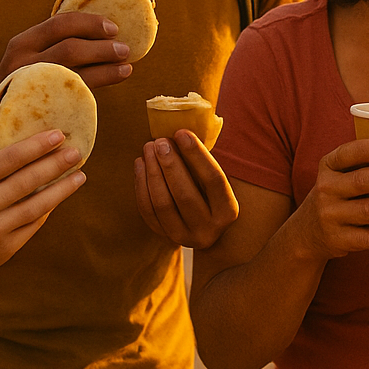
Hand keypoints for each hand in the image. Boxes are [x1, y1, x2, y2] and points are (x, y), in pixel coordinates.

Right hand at [0, 12, 132, 94]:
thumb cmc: (20, 81)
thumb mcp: (28, 55)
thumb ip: (53, 44)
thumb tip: (102, 33)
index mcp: (24, 42)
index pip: (60, 23)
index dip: (90, 23)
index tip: (113, 27)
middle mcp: (24, 61)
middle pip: (70, 48)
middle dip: (102, 48)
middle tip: (124, 49)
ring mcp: (30, 85)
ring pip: (74, 73)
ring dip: (105, 68)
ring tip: (126, 67)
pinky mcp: (38, 106)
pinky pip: (72, 96)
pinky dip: (96, 88)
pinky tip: (112, 82)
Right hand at [0, 130, 84, 304]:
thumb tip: (37, 152)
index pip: (11, 158)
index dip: (37, 145)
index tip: (58, 134)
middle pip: (28, 180)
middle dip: (56, 164)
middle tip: (77, 151)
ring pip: (38, 205)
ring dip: (62, 189)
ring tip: (80, 175)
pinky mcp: (6, 248)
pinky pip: (34, 224)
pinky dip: (48, 209)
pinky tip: (59, 196)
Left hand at [134, 130, 240, 248]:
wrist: (205, 229)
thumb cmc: (212, 195)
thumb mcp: (216, 182)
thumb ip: (204, 162)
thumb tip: (182, 132)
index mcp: (228, 212)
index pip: (213, 180)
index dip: (197, 155)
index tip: (181, 133)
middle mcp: (208, 229)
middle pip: (185, 195)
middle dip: (170, 165)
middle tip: (159, 141)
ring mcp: (184, 236)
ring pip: (162, 204)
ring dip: (152, 172)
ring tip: (148, 148)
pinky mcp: (164, 237)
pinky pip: (148, 211)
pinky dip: (141, 185)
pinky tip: (140, 164)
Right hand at [293, 138, 368, 259]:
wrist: (306, 231)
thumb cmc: (337, 193)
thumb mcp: (338, 174)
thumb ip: (364, 163)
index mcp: (329, 166)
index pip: (348, 153)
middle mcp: (326, 189)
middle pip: (362, 181)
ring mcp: (330, 216)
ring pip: (368, 211)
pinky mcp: (338, 240)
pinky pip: (367, 240)